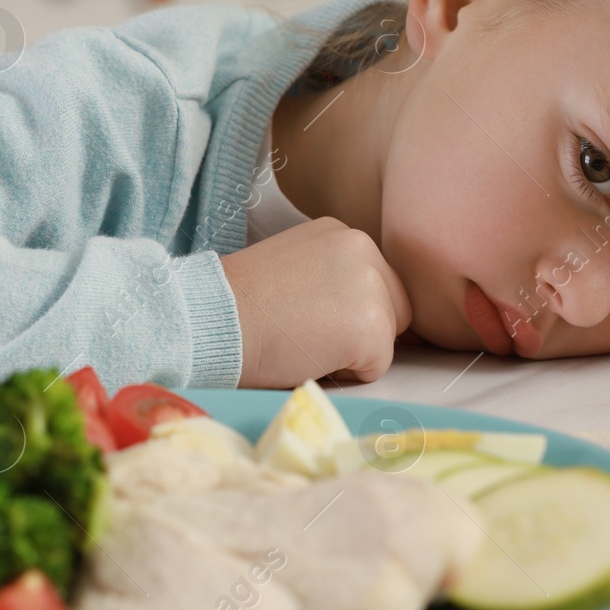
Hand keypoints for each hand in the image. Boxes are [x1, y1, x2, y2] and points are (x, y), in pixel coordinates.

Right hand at [217, 216, 412, 388]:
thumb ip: (333, 276)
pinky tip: (308, 356)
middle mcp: (364, 249)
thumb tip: (359, 310)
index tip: (310, 317)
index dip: (348, 311)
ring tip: (305, 342)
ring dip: (354, 352)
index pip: (378, 283)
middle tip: (309, 333)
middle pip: (395, 307)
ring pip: (387, 338)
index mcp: (344, 234)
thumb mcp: (297, 266)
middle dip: (362, 329)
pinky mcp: (370, 329)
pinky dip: (347, 375)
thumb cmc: (241, 303)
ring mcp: (371, 288)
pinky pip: (376, 367)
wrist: (214, 319)